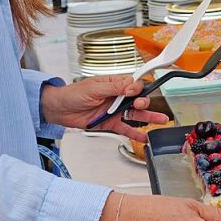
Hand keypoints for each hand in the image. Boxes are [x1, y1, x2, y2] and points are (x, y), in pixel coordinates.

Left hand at [41, 76, 167, 139]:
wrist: (59, 109)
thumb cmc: (74, 94)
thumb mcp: (94, 88)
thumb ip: (114, 88)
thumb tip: (131, 86)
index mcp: (114, 83)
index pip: (133, 84)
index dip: (137, 88)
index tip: (134, 92)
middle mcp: (117, 97)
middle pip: (138, 99)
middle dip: (143, 102)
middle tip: (140, 105)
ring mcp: (115, 111)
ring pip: (135, 114)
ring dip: (148, 117)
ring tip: (161, 120)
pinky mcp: (110, 123)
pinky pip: (125, 128)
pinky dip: (135, 133)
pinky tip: (144, 137)